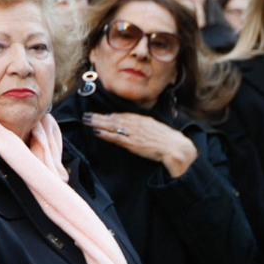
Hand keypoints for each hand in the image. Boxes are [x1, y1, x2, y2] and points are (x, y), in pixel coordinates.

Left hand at [84, 112, 199, 177]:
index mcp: (142, 119)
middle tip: (86, 115)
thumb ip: (144, 127)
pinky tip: (97, 132)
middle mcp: (136, 124)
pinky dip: (106, 134)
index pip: (122, 115)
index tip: (99, 114)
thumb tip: (135, 127)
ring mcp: (134, 133)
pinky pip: (116, 137)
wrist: (176, 148)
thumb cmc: (168, 140)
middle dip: (99, 117)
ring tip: (87, 121)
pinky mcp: (133, 143)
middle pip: (114, 118)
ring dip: (98, 123)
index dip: (109, 115)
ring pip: (112, 126)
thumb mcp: (155, 128)